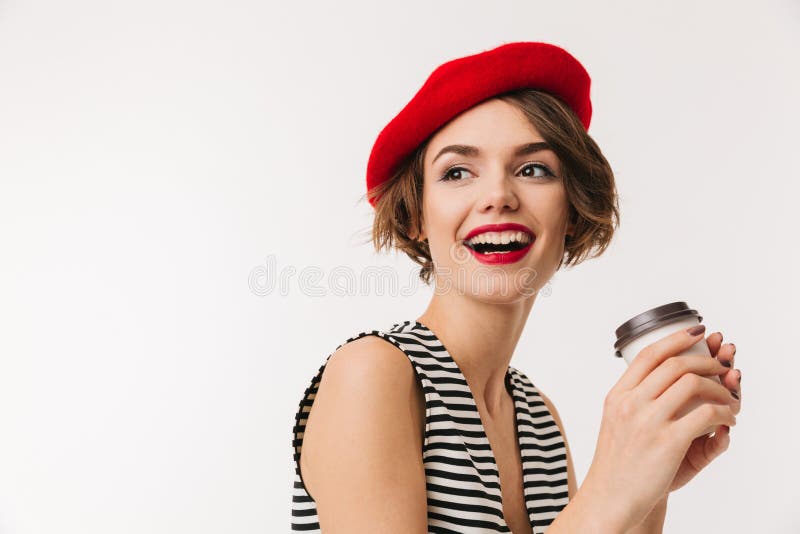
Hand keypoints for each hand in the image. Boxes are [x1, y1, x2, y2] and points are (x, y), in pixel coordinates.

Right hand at [581, 326, 736, 531]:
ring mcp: (649, 421)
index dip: (675, 338)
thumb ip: (635, 399)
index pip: (648, 355)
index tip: (697, 332)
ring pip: (693, 384)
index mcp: (618, 396)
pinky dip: (725, 412)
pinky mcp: (669, 441)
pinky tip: (728, 419)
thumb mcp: (616, 421)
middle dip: (706, 361)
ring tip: (728, 397)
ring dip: (720, 387)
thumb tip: (662, 380)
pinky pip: (707, 414)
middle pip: (675, 364)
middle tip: (721, 367)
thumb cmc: (617, 463)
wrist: (611, 496)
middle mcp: (631, 403)